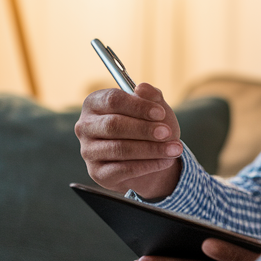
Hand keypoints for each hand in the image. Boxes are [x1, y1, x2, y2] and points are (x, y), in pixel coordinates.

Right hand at [76, 83, 182, 198]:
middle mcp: (85, 126)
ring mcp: (88, 151)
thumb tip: (142, 87)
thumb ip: (151, 95)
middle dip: (144, 129)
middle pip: (113, 125)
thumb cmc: (149, 128)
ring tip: (175, 149)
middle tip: (167, 133)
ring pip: (120, 148)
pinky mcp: (97, 173)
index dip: (138, 106)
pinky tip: (165, 161)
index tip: (160, 113)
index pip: (113, 100)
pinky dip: (148, 165)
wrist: (150, 160)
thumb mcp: (155, 109)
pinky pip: (123, 169)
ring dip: (151, 149)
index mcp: (95, 103)